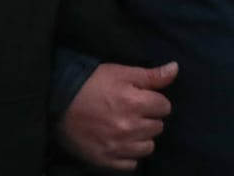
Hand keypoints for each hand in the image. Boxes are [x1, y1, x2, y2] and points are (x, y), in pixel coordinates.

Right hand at [55, 61, 176, 170]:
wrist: (57, 103)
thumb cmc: (91, 83)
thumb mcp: (120, 72)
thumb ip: (150, 75)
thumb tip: (176, 68)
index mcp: (134, 102)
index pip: (165, 106)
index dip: (155, 101)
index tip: (142, 98)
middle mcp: (129, 127)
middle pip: (158, 127)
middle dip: (149, 118)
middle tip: (133, 111)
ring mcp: (118, 146)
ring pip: (148, 147)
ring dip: (142, 138)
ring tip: (128, 128)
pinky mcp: (107, 161)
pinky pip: (132, 164)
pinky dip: (129, 155)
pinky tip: (120, 143)